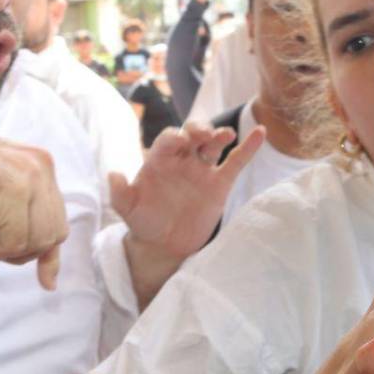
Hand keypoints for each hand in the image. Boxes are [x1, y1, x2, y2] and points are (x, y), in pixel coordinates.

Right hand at [0, 126, 69, 288]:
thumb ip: (25, 214)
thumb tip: (51, 273)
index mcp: (39, 161)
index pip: (57, 217)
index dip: (49, 252)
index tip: (46, 280)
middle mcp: (39, 165)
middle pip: (52, 232)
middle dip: (23, 250)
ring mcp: (27, 177)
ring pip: (36, 240)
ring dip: (4, 251)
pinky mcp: (11, 192)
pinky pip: (14, 242)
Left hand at [114, 122, 265, 305]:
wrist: (164, 245)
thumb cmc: (144, 222)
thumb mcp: (128, 210)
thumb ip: (120, 193)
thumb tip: (112, 174)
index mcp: (160, 160)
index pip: (168, 139)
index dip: (175, 136)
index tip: (181, 140)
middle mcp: (182, 159)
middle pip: (192, 133)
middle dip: (198, 128)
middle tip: (202, 134)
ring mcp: (202, 170)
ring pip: (214, 144)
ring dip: (220, 134)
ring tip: (226, 134)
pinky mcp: (220, 184)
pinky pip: (235, 162)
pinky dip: (248, 147)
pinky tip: (260, 132)